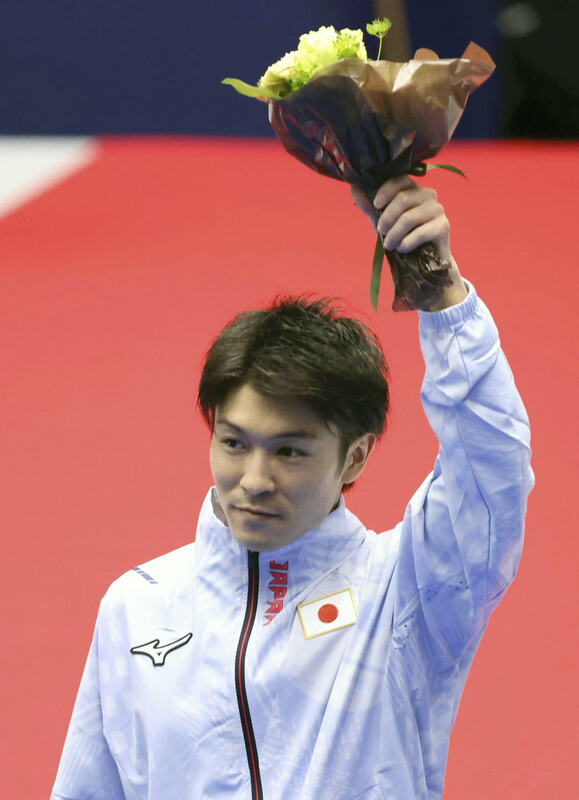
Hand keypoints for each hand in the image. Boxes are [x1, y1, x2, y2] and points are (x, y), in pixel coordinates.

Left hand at [351, 176, 467, 310]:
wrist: (423, 262)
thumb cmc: (402, 237)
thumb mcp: (382, 221)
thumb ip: (370, 206)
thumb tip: (353, 188)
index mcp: (413, 189)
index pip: (401, 180)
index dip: (386, 190)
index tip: (376, 205)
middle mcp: (428, 195)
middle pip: (403, 200)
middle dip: (387, 218)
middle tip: (381, 232)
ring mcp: (438, 210)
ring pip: (409, 218)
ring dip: (394, 234)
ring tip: (389, 245)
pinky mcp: (443, 226)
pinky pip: (420, 233)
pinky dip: (406, 243)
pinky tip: (402, 249)